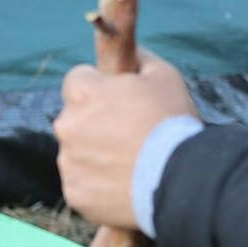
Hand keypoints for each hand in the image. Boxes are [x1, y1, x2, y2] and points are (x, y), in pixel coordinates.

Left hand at [53, 55, 195, 231]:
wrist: (181, 179)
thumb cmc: (173, 122)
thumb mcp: (164, 76)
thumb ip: (139, 59)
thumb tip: (129, 53)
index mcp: (82, 93)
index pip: (78, 80)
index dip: (99, 88)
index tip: (117, 100)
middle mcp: (66, 126)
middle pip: (75, 118)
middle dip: (95, 122)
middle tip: (129, 135)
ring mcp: (68, 162)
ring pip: (77, 153)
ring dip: (95, 154)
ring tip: (131, 164)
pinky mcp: (75, 193)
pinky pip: (82, 183)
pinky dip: (97, 184)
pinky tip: (124, 185)